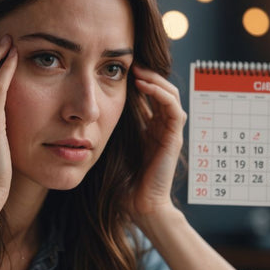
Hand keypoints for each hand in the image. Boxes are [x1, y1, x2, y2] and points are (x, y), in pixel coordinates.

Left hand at [129, 65, 186, 221]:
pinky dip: (160, 94)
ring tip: (138, 71)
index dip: (139, 80)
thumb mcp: (116, 144)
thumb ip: (114, 126)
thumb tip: (95, 105)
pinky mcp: (174, 138)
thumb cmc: (124, 179)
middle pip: (162, 91)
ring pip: (170, 95)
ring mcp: (170, 132)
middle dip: (148, 75)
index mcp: (150, 127)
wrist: (139, 205)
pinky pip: (173, 109)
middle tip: (131, 64)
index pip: (150, 95)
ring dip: (155, 80)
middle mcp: (162, 127)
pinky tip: (144, 86)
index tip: (123, 69)